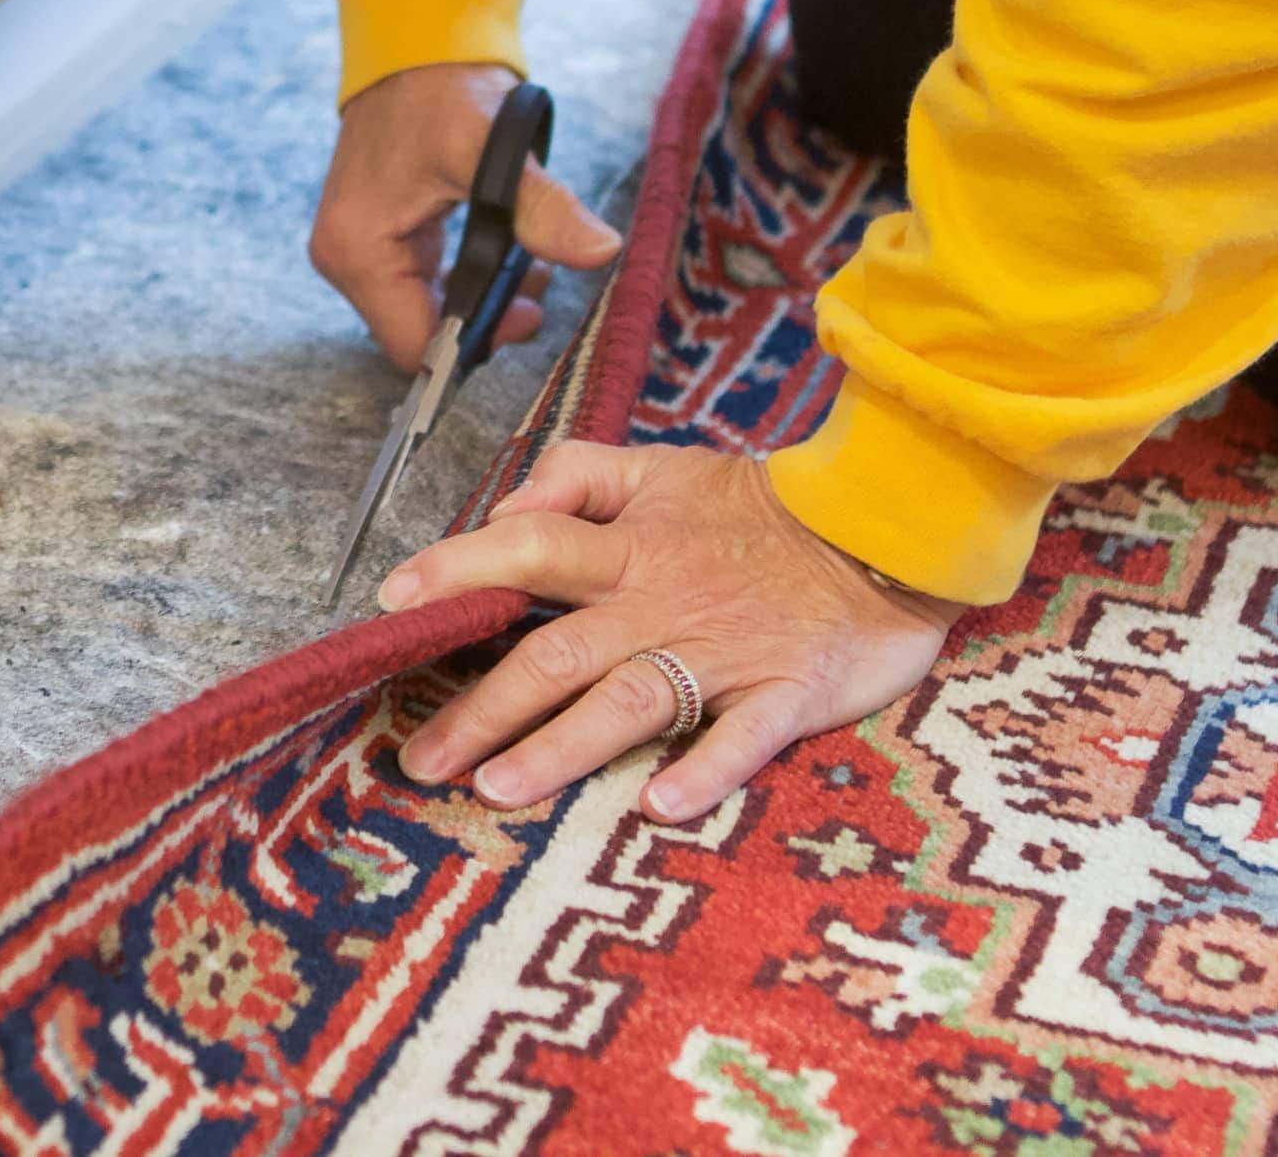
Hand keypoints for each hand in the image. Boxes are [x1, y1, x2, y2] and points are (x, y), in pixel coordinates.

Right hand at [313, 64, 621, 372]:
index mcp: (357, 248)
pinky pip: (425, 287)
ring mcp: (357, 250)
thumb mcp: (496, 148)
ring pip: (427, 314)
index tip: (528, 309)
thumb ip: (544, 207)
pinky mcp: (376, 239)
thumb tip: (600, 250)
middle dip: (486, 316)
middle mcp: (345, 258)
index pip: (415, 345)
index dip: (477, 339)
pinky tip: (505, 247)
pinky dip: (470, 278)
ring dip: (484, 298)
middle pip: (421, 334)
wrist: (418, 47)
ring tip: (529, 260)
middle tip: (537, 282)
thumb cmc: (442, 89)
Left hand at [380, 442, 960, 821]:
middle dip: (482, 707)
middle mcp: (663, 601)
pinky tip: (658, 808)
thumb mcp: (663, 469)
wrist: (882, 527)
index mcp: (631, 546)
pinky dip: (704, 771)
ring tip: (498, 787)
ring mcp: (724, 653)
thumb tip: (503, 510)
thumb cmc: (758, 510)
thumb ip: (579, 477)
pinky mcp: (788, 694)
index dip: (462, 566)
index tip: (395, 602)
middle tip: (420, 758)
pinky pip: (743, 737)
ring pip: (630, 702)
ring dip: (561, 746)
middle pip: (557, 651)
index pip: (529, 545)